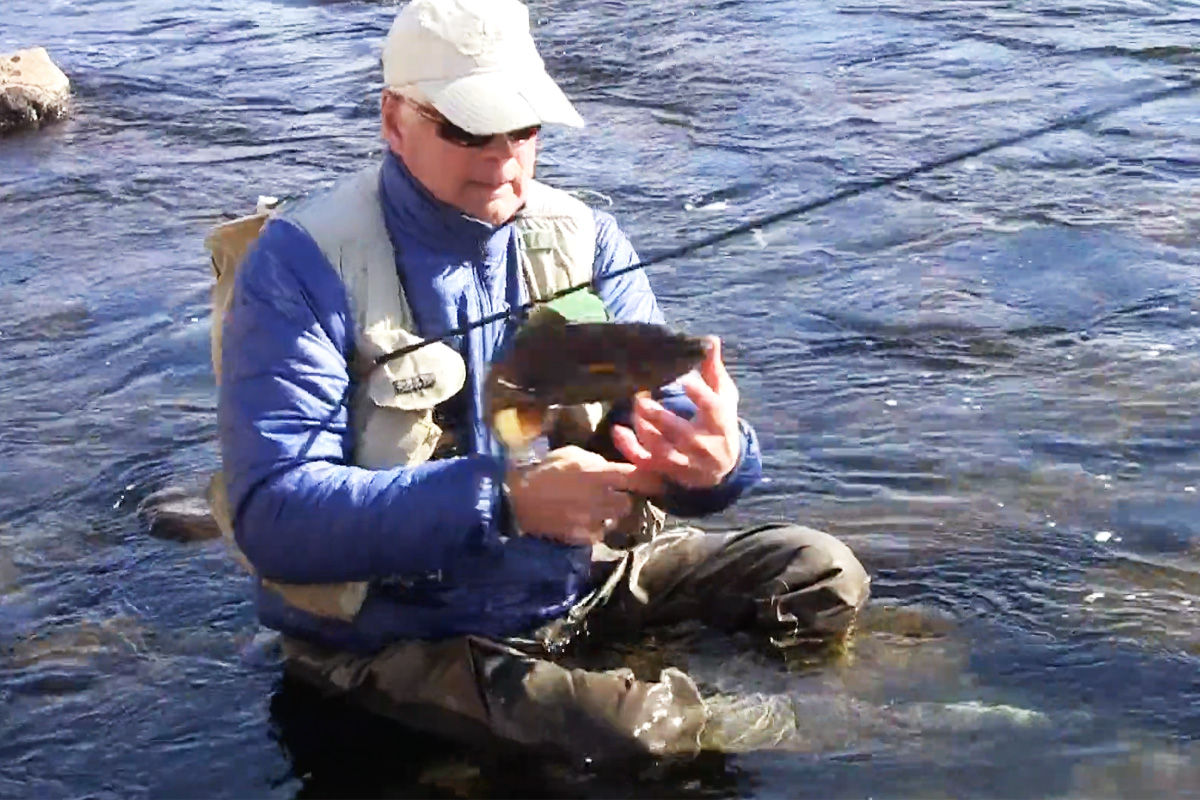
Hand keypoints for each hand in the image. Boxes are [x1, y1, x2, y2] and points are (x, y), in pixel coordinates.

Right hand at [505, 446, 663, 546]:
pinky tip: (579, 519)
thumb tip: (612, 468)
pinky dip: (592, 527)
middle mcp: (599, 498)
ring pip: (613, 519)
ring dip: (608, 514)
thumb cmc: (543, 470)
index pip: (636, 477)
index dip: (651, 479)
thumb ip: (595, 461)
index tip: (660, 481)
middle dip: (623, 500)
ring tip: (592, 508)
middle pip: (627, 503)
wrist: (517, 499)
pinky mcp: (581, 536)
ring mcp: (591, 520)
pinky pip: (597, 533)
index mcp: (597, 473)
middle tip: (613, 496)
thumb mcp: (571, 454)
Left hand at [610, 336, 741, 489]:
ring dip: (642, 427)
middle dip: (656, 413)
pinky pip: (644, 461)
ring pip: (659, 446)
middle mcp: (701, 444)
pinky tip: (617, 429)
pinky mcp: (666, 469)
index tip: (683, 379)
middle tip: (640, 396)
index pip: (711, 407)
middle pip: (677, 430)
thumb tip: (710, 339)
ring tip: (634, 407)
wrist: (722, 469)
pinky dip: (628, 447)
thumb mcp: (724, 396)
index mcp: (719, 422)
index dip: (698, 393)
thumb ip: (713, 370)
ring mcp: (683, 459)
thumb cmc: (721, 423)